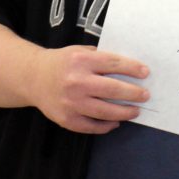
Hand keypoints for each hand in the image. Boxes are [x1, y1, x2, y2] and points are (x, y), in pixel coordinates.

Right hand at [28, 44, 149, 133]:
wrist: (32, 77)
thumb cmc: (64, 62)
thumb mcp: (81, 51)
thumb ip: (102, 58)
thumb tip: (131, 68)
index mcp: (82, 60)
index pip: (114, 64)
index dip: (132, 69)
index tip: (146, 73)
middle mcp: (76, 81)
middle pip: (112, 89)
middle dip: (133, 93)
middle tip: (145, 95)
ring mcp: (70, 102)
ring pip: (103, 111)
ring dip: (123, 112)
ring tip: (135, 111)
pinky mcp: (65, 118)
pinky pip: (90, 126)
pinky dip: (105, 126)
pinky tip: (115, 122)